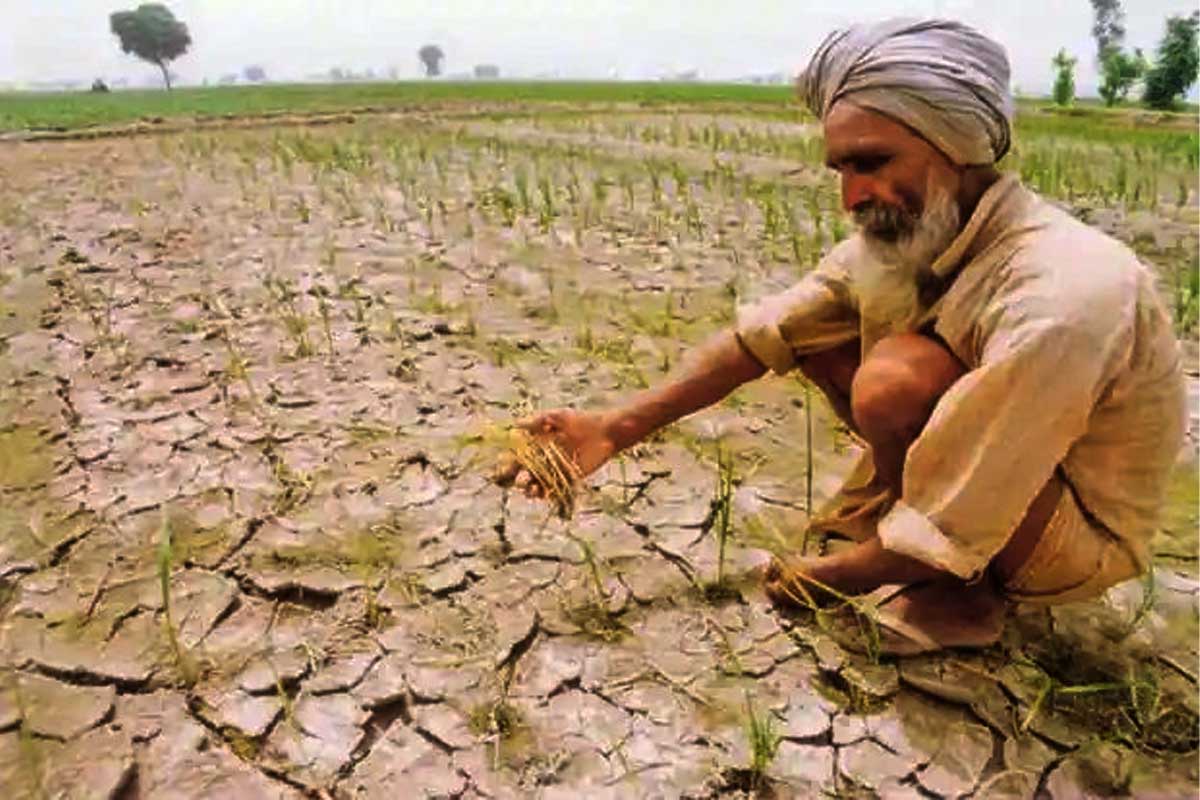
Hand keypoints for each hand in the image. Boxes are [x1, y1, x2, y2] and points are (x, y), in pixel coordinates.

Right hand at [492, 409, 618, 498]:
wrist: (605, 432)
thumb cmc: (580, 420)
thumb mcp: (557, 417)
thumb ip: (537, 421)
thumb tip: (514, 425)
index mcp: (537, 448)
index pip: (516, 461)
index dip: (506, 467)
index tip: (499, 471)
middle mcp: (544, 462)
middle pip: (524, 476)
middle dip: (518, 481)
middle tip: (519, 480)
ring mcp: (557, 472)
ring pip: (538, 486)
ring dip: (532, 489)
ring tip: (532, 489)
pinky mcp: (570, 480)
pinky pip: (556, 491)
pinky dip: (549, 493)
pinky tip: (544, 492)